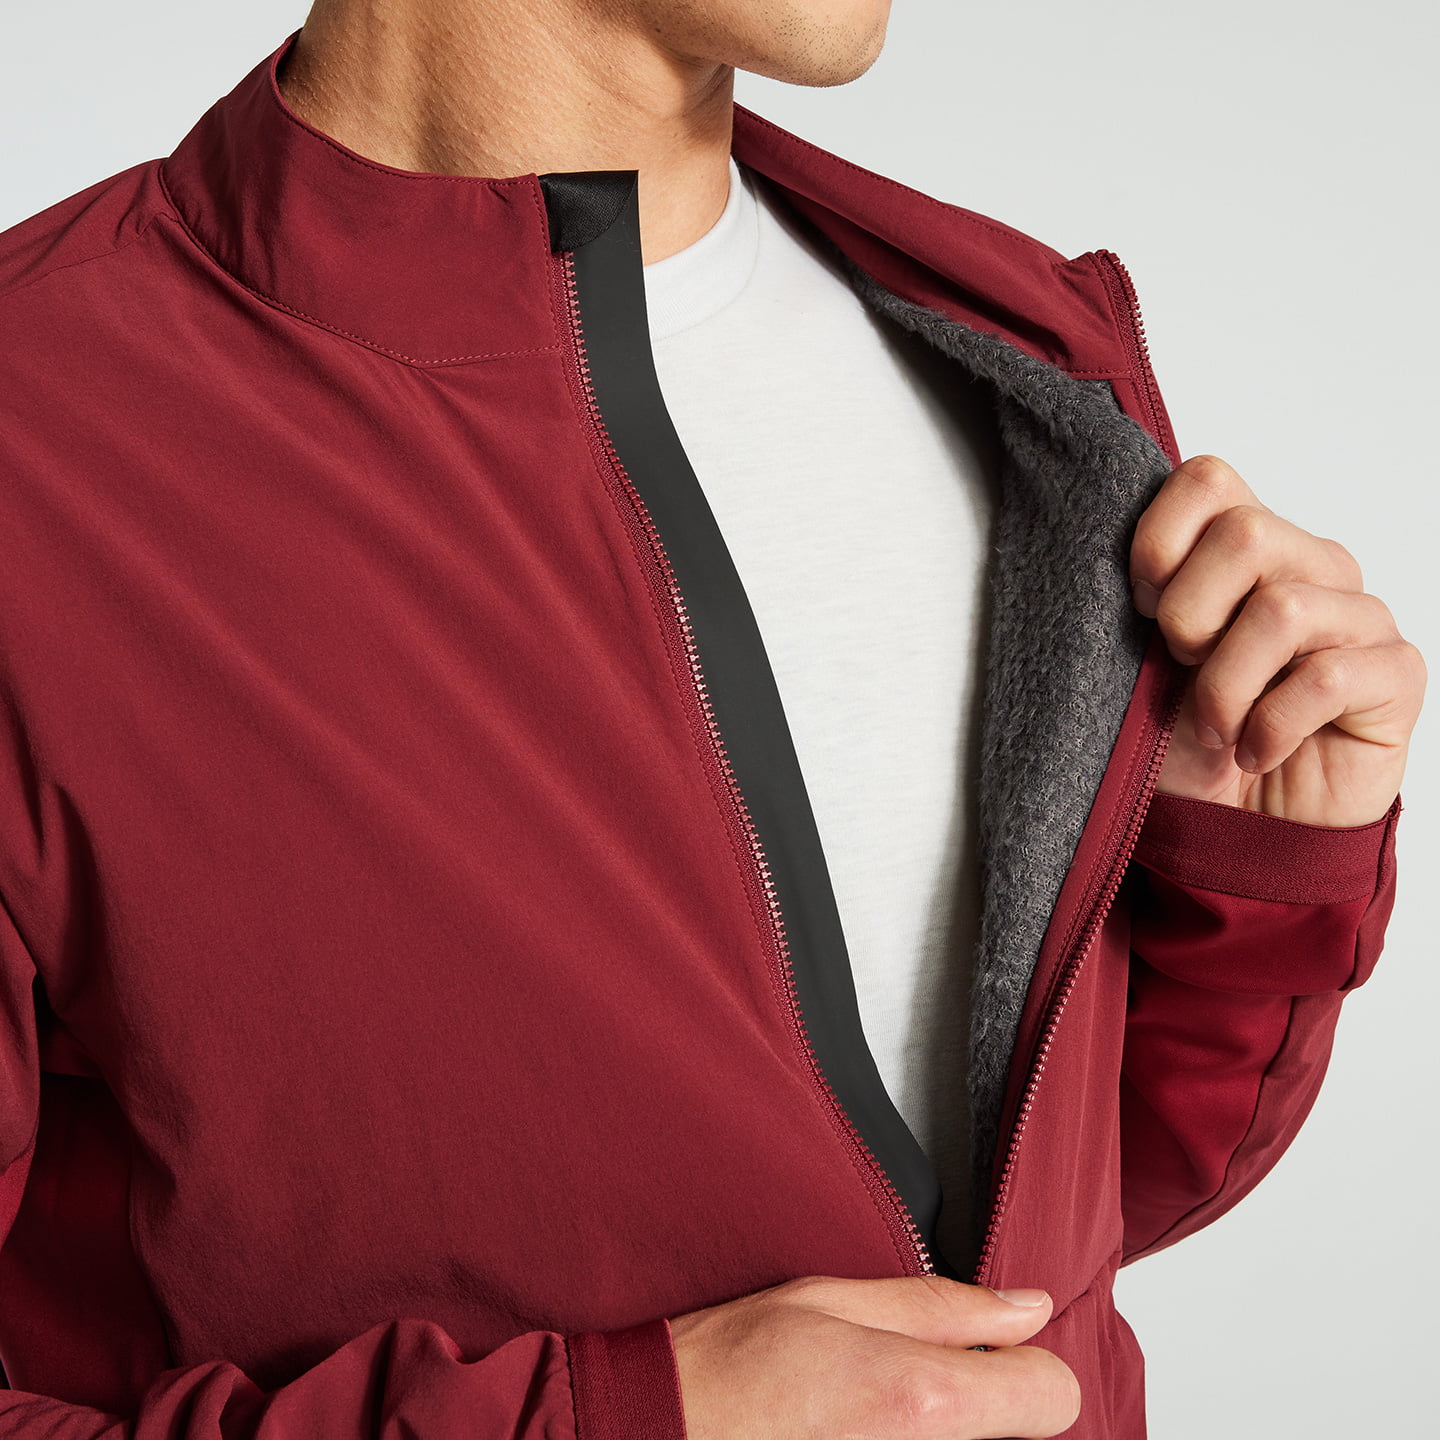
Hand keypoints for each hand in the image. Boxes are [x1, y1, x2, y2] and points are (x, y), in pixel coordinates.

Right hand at [668, 1273, 1079, 1439]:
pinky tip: (855, 1435)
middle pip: (1018, 1437)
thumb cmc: (730, 1368)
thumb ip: (940, 1305)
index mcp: (923, 1398)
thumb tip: (1027, 1309)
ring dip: (944, 1433)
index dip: (1026, 1365)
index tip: (990, 1357)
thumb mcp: (830, 1300)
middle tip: (909, 1386)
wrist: (662, 1432)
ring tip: (871, 1418)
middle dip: (981, 1407)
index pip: (1054, 1396)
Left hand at [1129, 454, 1425, 826]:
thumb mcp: (1140, 664)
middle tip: (1183, 672)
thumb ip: (1144, 597)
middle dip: (1188, 618)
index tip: (1141, 607)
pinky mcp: (1396, 673)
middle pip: (1245, 533)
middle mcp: (1310, 566)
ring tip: (1217, 727)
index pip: (1208, 478)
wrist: (1236, 832)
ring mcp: (1359, 616)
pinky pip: (1326, 677)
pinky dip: (1270, 727)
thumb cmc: (1187, 743)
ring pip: (1282, 610)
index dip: (1158, 541)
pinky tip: (1256, 752)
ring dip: (1225, 686)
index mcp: (1247, 547)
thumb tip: (1117, 553)